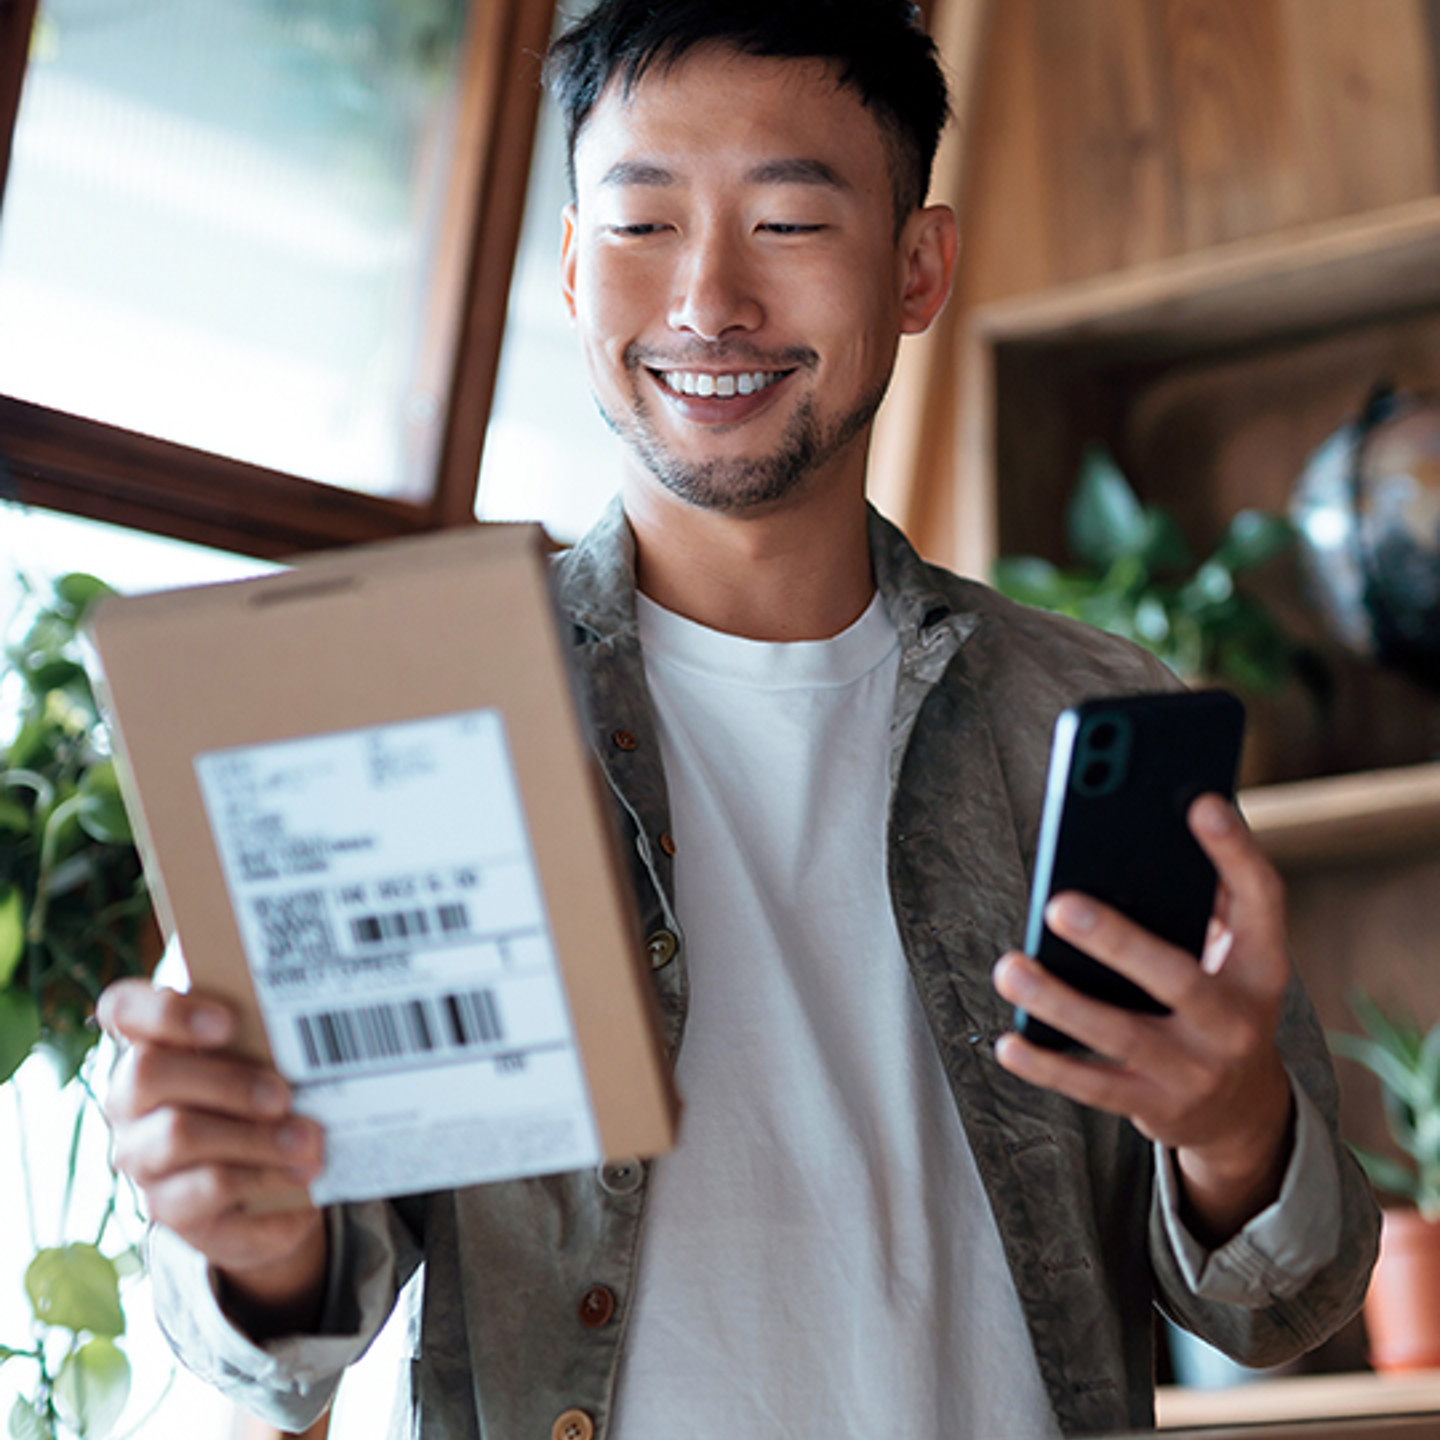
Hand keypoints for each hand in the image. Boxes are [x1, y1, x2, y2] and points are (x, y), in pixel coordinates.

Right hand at [98, 980, 328, 1331]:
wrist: (277, 1188)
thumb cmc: (267, 1101)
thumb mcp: (267, 1063)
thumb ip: (268, 1038)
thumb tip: (319, 1024)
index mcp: (152, 1046)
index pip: (123, 1009)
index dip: (165, 1009)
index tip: (227, 1021)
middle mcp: (132, 1101)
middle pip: (147, 1072)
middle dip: (225, 1079)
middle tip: (284, 1094)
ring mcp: (143, 1157)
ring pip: (179, 1134)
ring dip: (256, 1136)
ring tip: (310, 1140)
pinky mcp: (170, 1208)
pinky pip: (211, 1188)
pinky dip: (267, 1176)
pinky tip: (305, 1174)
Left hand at [991, 794, 1294, 1243]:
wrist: (1244, 1112)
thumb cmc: (1218, 1003)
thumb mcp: (1234, 957)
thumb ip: (1205, 900)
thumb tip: (1147, 828)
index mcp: (1261, 968)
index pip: (1262, 901)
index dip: (1235, 851)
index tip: (1198, 801)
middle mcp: (1235, 1023)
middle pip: (1178, 979)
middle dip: (1118, 941)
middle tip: (1058, 904)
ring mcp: (1196, 1071)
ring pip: (1122, 1036)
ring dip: (1061, 1003)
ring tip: (1009, 968)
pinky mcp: (1156, 1108)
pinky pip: (1093, 1086)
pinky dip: (1047, 1065)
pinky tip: (1008, 1042)